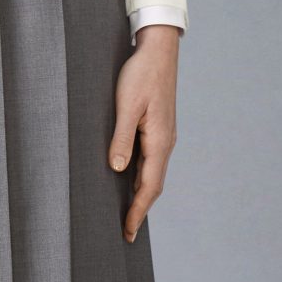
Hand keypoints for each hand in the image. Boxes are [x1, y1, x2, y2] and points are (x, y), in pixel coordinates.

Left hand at [108, 24, 178, 242]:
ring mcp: (163, 135)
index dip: (137, 211)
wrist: (158, 50)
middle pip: (154, 185)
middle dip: (140, 209)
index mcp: (159, 141)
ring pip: (152, 173)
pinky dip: (141, 177)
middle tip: (125, 232)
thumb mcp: (126, 106)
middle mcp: (165, 142)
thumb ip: (122, 138)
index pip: (149, 187)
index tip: (127, 232)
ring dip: (140, 195)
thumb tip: (116, 169)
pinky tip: (129, 180)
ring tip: (127, 213)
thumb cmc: (140, 74)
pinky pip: (150, 160)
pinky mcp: (158, 127)